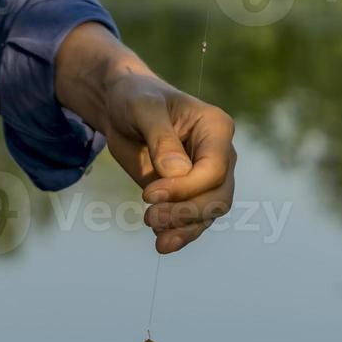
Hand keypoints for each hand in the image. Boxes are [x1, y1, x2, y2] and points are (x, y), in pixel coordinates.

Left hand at [57, 25, 236, 253]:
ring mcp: (207, 177)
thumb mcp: (142, 108)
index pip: (215, 168)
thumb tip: (177, 172)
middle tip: (150, 217)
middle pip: (218, 196)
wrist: (121, 108)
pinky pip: (194, 220)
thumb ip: (160, 137)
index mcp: (216, 128)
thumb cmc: (135, 98)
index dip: (187, 187)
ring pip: (209, 213)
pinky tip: (161, 242)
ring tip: (157, 239)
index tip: (149, 194)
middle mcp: (219, 154)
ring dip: (185, 228)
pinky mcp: (189, 194)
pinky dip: (180, 233)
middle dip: (187, 212)